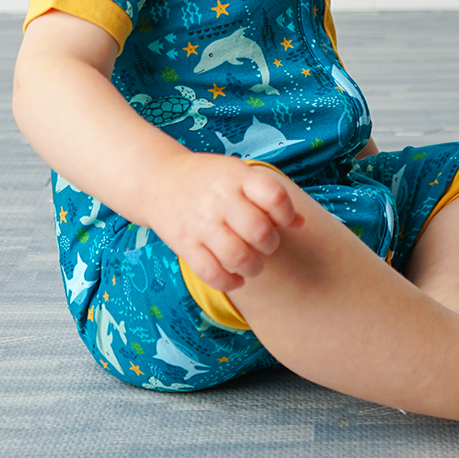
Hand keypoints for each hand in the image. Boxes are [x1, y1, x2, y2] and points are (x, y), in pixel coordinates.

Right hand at [147, 153, 303, 292]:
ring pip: (237, 256)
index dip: (286, 213)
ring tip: (253, 263)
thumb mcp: (239, 175)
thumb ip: (269, 195)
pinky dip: (230, 282)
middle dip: (270, 244)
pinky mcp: (184, 245)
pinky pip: (211, 273)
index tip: (282, 220)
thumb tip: (300, 223)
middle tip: (265, 244)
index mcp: (237, 176)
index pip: (273, 195)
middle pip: (258, 230)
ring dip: (253, 267)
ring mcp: (200, 223)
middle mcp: (219, 199)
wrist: (158, 179)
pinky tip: (236, 278)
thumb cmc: (209, 180)